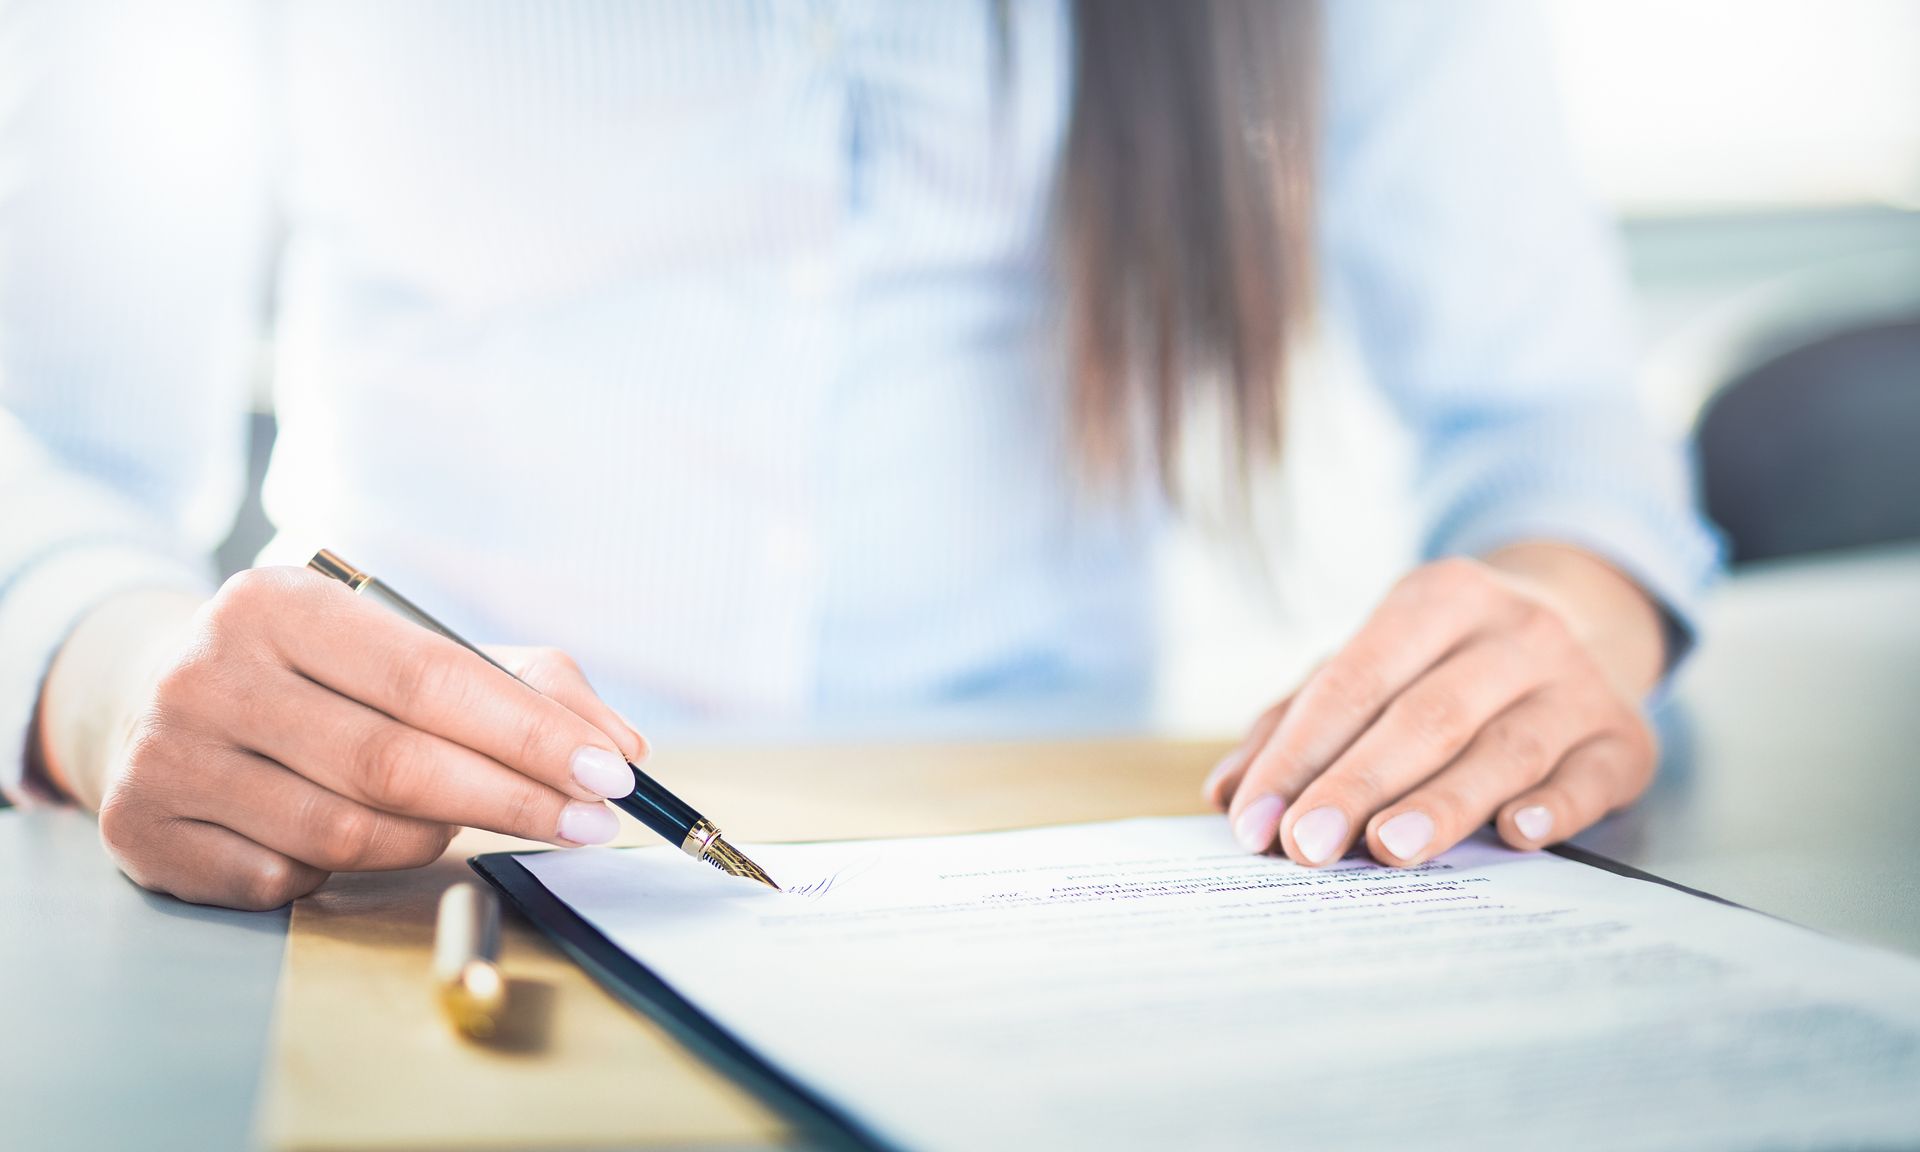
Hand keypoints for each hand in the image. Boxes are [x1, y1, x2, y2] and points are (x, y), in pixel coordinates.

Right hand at [39, 567, 646, 909]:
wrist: (149, 698)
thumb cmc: (316, 676)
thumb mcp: (405, 646)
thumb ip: (523, 685)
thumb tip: (620, 749)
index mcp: (280, 603)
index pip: (431, 679)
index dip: (530, 735)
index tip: (609, 775)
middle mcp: (210, 673)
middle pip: (394, 763)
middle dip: (512, 800)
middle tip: (588, 824)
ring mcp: (168, 755)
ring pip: (347, 833)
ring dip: (428, 839)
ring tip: (457, 821)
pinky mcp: (146, 832)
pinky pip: (288, 877)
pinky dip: (339, 870)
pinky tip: (348, 838)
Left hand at [1204, 545, 1667, 867]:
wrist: (1585, 620)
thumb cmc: (1445, 661)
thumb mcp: (1372, 663)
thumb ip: (1294, 722)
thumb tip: (1226, 793)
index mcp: (1437, 598)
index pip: (1354, 681)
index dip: (1299, 754)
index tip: (1254, 820)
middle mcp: (1515, 631)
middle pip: (1425, 717)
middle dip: (1358, 785)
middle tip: (1307, 847)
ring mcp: (1577, 684)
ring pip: (1504, 749)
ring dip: (1442, 803)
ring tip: (1389, 848)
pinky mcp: (1625, 740)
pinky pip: (1589, 776)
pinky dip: (1555, 806)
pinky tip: (1516, 833)